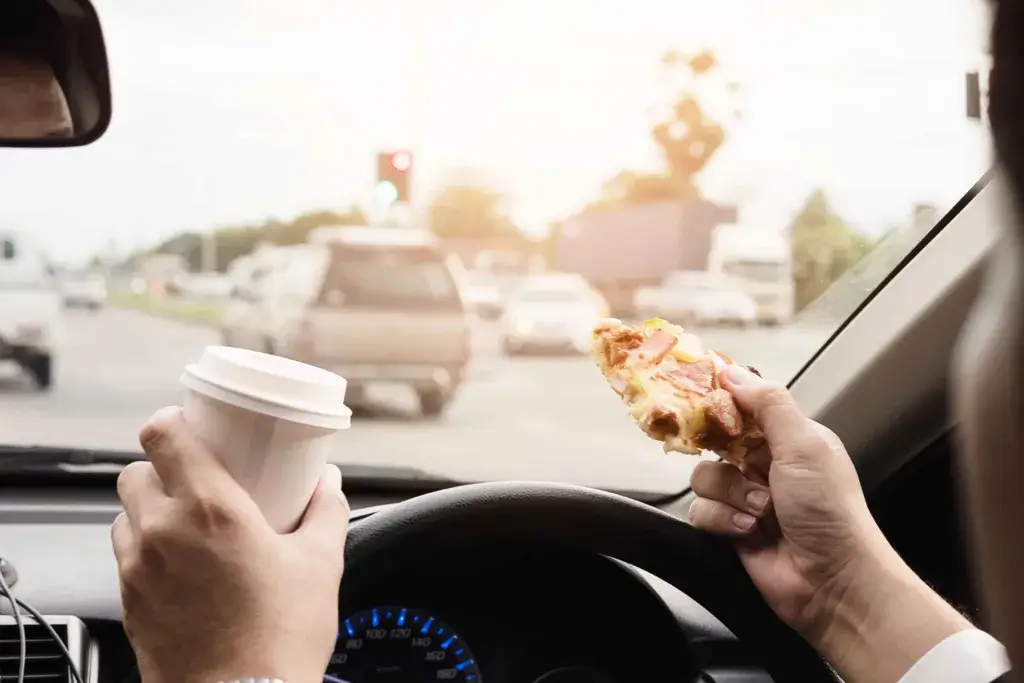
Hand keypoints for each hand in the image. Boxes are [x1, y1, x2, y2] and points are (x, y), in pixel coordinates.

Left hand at [112, 407, 348, 682]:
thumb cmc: (280, 638)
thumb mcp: (320, 565)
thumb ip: (326, 512)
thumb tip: (330, 483)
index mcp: (210, 509)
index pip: (162, 436)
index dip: (170, 421)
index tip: (190, 425)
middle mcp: (163, 532)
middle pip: (133, 472)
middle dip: (160, 469)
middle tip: (195, 480)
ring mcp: (138, 571)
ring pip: (124, 516)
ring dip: (148, 510)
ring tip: (186, 526)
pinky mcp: (129, 605)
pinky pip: (125, 559)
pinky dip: (145, 551)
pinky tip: (182, 568)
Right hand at [689, 364, 879, 632]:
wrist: (832, 582)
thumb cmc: (830, 511)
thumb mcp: (805, 444)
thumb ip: (768, 403)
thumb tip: (733, 371)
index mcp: (788, 437)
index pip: (743, 406)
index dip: (721, 401)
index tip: (703, 400)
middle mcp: (765, 464)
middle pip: (714, 440)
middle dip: (722, 454)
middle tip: (735, 460)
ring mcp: (746, 497)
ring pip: (704, 477)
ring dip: (730, 494)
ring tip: (760, 511)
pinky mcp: (730, 528)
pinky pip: (701, 511)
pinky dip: (722, 520)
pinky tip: (750, 531)